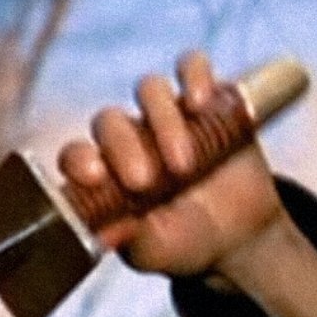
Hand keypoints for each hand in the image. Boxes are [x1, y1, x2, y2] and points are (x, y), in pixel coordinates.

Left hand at [57, 50, 316, 316]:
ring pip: (148, 90)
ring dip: (163, 120)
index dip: (78, 160)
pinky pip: (191, 66)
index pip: (76, 155)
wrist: (240, 234)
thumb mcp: (160, 250)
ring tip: (184, 164)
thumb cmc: (185, 242)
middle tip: (145, 182)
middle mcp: (128, 138)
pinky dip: (194, 75)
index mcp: (104, 174)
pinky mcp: (207, 98)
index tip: (96, 177)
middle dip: (123, 146)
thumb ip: (133, 241)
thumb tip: (106, 235)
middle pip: (110, 120)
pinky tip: (202, 103)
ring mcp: (166, 114)